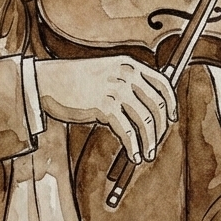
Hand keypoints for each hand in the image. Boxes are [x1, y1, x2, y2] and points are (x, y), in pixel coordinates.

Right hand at [34, 55, 178, 164]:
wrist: (47, 82)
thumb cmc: (74, 81)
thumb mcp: (105, 72)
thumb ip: (125, 83)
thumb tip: (144, 109)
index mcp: (128, 64)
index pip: (162, 82)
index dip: (171, 102)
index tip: (173, 118)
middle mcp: (126, 75)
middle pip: (157, 105)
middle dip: (161, 128)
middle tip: (156, 143)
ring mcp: (116, 90)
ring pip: (145, 121)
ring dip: (149, 142)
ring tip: (147, 155)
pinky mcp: (104, 107)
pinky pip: (127, 132)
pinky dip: (134, 147)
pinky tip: (134, 156)